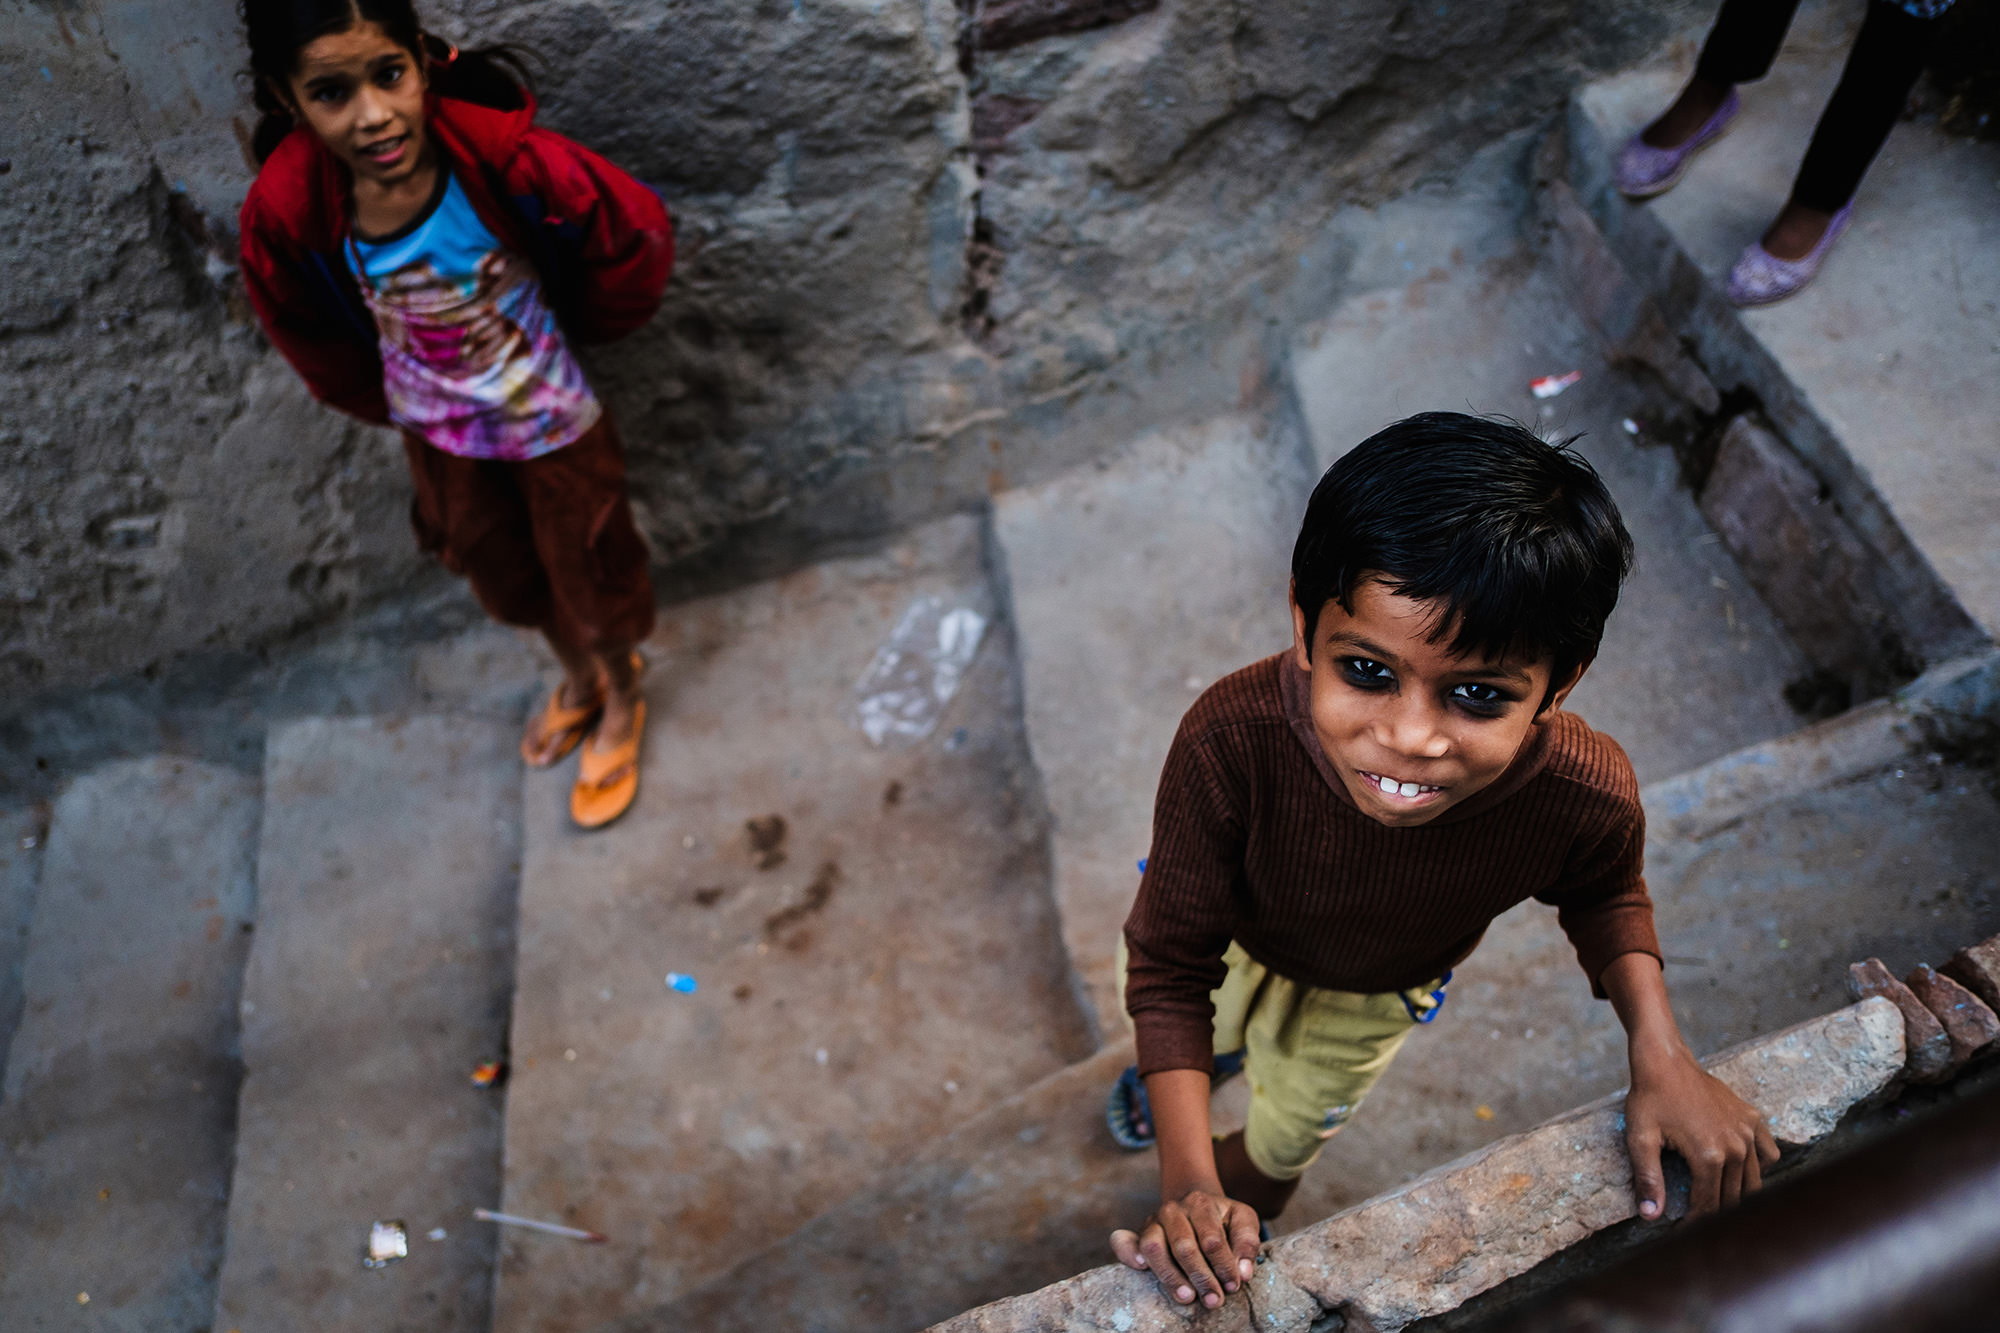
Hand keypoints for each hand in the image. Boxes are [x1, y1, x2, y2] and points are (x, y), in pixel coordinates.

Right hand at [1109, 1186, 1260, 1307]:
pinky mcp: (1139, 1233)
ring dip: (1170, 1276)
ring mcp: (1153, 1221)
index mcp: (1201, 1203)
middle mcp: (1173, 1210)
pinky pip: (1124, 1242)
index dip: (1224, 1266)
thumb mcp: (1242, 1219)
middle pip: (1184, 1247)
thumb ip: (1247, 1242)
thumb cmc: (1221, 1218)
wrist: (1195, 1202)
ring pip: (1154, 1247)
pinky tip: (1140, 1268)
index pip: (1212, 1239)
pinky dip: (1128, 1254)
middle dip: (1201, 1277)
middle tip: (1214, 1300)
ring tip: (1187, 1297)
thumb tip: (1243, 1273)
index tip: (1233, 1286)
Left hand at [1624, 1047, 1778, 1217]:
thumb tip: (1651, 1217)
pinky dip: (1758, 1167)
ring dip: (1737, 1195)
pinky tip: (1738, 1170)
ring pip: (1753, 1181)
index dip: (1695, 1225)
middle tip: (1699, 1223)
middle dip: (1716, 1214)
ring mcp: (1749, 1132)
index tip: (1683, 1234)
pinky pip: (1767, 1154)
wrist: (1665, 1061)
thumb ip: (1648, 1178)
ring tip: (1718, 1203)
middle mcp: (1736, 1147)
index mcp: (1709, 1156)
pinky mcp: (1753, 1119)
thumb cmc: (1649, 1099)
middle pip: (1732, 1197)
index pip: (1708, 1206)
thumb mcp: (1640, 1138)